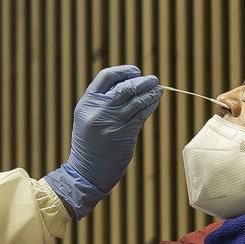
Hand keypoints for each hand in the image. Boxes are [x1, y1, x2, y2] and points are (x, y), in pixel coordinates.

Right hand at [43, 66, 162, 218]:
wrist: (86, 172)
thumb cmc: (89, 144)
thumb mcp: (87, 118)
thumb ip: (102, 102)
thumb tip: (129, 85)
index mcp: (86, 103)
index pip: (106, 77)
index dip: (123, 71)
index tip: (136, 72)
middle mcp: (97, 111)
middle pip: (124, 87)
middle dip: (142, 81)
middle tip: (153, 79)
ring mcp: (111, 123)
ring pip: (136, 101)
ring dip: (150, 93)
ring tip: (158, 89)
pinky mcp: (124, 134)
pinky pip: (141, 115)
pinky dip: (150, 106)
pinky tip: (154, 102)